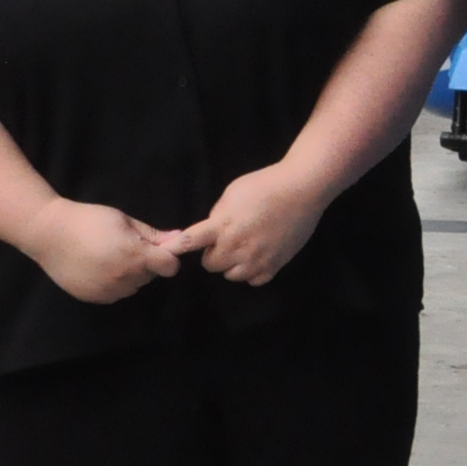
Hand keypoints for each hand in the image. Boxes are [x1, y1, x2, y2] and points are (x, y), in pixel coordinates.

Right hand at [28, 198, 181, 304]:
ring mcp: (109, 291)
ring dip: (130, 275)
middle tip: (125, 247)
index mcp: (135, 255)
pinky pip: (116, 293)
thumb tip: (179, 238)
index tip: (159, 250)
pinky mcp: (95, 298)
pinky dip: (113, 284)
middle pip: (150, 276)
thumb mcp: (123, 220)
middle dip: (145, 263)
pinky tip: (98, 268)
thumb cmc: (88, 220)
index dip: (168, 258)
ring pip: (134, 286)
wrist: (48, 233)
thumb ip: (151, 234)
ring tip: (109, 256)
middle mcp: (125, 277)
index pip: (170, 267)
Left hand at [166, 161, 326, 285]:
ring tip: (244, 248)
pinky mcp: (275, 265)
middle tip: (226, 240)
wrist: (303, 190)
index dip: (174, 249)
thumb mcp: (232, 193)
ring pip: (233, 276)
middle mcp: (237, 247)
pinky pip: (254, 280)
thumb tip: (213, 229)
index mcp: (223, 226)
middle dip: (214, 254)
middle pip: (211, 265)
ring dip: (233, 264)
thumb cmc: (265, 185)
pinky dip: (253, 272)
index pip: (191, 242)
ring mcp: (257, 259)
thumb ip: (218, 215)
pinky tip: (258, 256)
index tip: (164, 254)